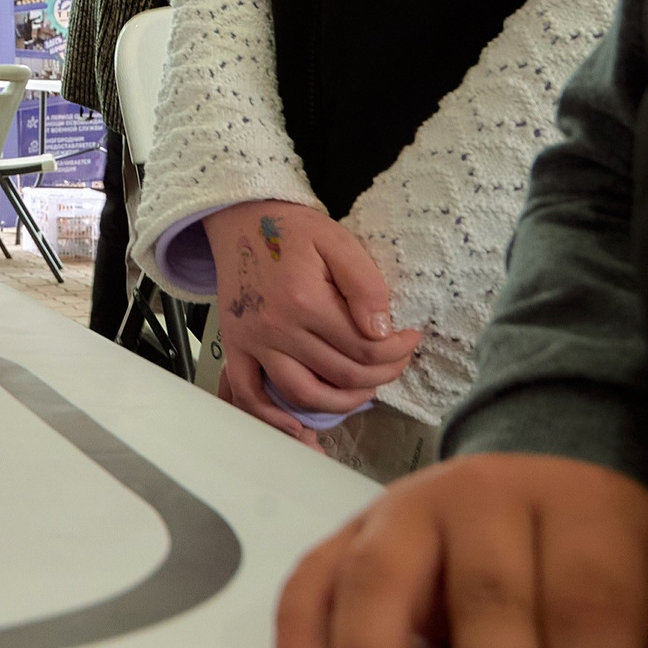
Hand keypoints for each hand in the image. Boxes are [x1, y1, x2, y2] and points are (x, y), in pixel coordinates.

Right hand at [205, 199, 419, 436]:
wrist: (241, 220)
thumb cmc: (292, 230)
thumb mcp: (338, 242)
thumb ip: (365, 285)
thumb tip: (381, 332)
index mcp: (306, 301)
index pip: (367, 348)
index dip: (398, 350)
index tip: (410, 338)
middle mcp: (277, 328)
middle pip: (343, 375)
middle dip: (382, 375)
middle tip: (397, 361)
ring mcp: (254, 342)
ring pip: (305, 394)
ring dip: (343, 402)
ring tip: (365, 389)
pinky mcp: (236, 347)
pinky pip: (250, 394)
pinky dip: (274, 418)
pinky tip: (300, 427)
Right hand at [275, 453, 647, 647]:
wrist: (557, 495)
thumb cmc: (623, 572)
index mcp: (585, 509)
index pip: (585, 602)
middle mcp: (489, 493)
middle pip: (485, 599)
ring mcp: (410, 507)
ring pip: (381, 581)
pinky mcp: (353, 530)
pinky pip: (314, 575)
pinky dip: (299, 634)